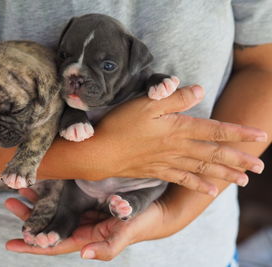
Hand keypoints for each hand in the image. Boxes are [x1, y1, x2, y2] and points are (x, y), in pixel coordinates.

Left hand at [5, 188, 167, 260]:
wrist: (159, 206)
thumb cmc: (145, 222)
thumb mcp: (128, 232)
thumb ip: (109, 246)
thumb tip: (84, 255)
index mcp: (88, 238)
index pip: (56, 244)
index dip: (34, 245)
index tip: (11, 243)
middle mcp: (83, 226)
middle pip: (50, 225)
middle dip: (29, 218)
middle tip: (10, 203)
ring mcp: (86, 211)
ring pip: (56, 209)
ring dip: (37, 201)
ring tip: (19, 190)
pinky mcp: (91, 197)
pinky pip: (67, 195)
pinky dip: (53, 190)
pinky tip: (42, 181)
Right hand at [96, 85, 266, 195]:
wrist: (99, 153)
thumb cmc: (120, 125)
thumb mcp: (145, 104)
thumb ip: (174, 98)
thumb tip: (200, 91)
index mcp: (177, 128)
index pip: (215, 130)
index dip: (238, 132)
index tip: (260, 136)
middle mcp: (177, 147)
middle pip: (213, 153)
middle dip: (238, 159)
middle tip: (260, 167)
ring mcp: (167, 162)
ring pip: (202, 168)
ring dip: (224, 174)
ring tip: (243, 180)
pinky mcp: (156, 171)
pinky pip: (182, 179)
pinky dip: (198, 185)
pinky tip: (210, 191)